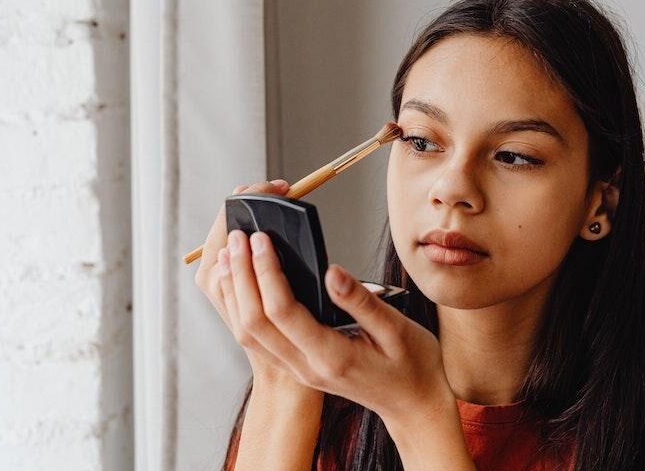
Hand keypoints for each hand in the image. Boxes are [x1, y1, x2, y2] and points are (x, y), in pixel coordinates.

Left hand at [218, 227, 453, 425]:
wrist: (414, 406)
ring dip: (236, 292)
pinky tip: (242, 283)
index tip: (262, 239)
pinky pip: (258, 338)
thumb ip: (362, 301)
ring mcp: (299, 370)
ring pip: (249, 333)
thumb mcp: (398, 329)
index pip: (282, 312)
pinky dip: (242, 307)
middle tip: (237, 237)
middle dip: (241, 276)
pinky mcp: (298, 366)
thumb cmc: (413, 366)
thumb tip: (332, 271)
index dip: (267, 272)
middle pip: (255, 322)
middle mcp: (306, 367)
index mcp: (331, 356)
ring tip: (229, 254)